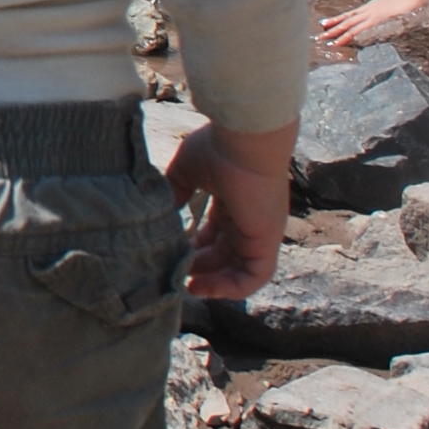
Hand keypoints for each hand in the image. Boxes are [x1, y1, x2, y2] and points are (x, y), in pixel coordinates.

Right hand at [166, 118, 294, 300]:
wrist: (245, 139)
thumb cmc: (217, 148)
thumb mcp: (186, 170)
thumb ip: (175, 190)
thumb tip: (162, 210)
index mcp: (233, 202)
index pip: (218, 232)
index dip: (197, 246)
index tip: (175, 253)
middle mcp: (249, 220)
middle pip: (227, 253)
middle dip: (202, 266)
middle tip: (177, 273)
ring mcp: (260, 232)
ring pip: (240, 269)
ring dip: (214, 282)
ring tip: (188, 286)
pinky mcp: (266, 242)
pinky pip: (254, 277)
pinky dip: (231, 288)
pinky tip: (202, 287)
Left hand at [317, 0, 428, 53]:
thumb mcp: (402, 6)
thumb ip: (396, 10)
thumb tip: (395, 12)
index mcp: (374, 6)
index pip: (352, 14)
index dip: (339, 19)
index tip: (327, 23)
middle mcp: (370, 8)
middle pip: (346, 19)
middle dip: (331, 27)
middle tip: (317, 34)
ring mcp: (372, 13)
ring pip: (348, 24)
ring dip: (334, 32)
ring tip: (321, 38)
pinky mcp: (377, 18)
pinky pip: (358, 29)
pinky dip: (346, 36)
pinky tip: (337, 41)